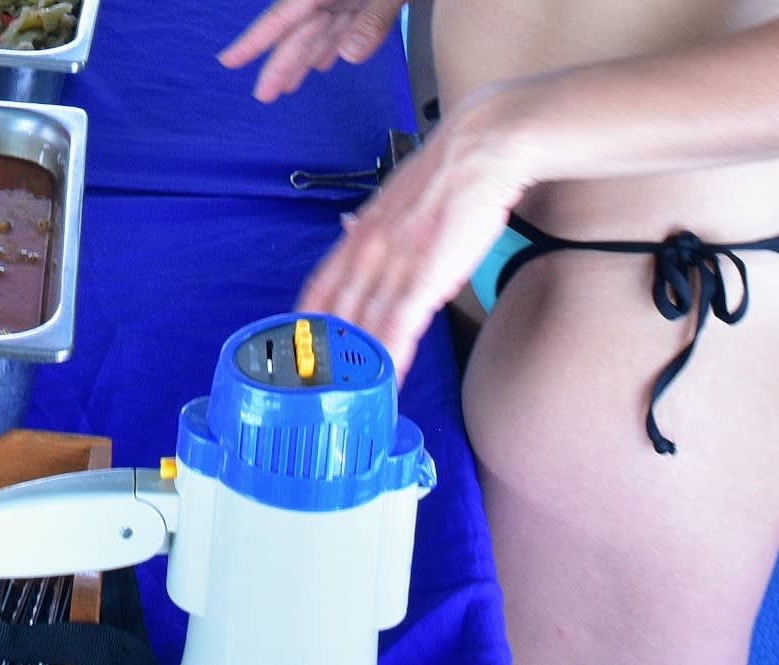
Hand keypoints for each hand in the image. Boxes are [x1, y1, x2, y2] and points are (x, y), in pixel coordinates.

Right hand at [217, 0, 403, 102]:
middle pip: (302, 29)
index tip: (229, 59)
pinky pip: (347, 24)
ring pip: (323, 30)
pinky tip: (327, 62)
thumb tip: (347, 56)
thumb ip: (374, 18)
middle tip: (265, 95)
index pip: (285, 16)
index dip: (256, 40)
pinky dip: (336, 43)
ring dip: (307, 58)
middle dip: (283, 62)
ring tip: (290, 87)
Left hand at [297, 107, 534, 379]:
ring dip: (354, 368)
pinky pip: (400, 324)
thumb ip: (373, 224)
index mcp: (360, 234)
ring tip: (347, 402)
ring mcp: (395, 262)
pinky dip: (390, 357)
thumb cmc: (448, 176)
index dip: (304, 325)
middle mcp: (368, 249)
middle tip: (313, 391)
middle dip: (322, 357)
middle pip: (335, 315)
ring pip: (364, 325)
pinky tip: (386, 383)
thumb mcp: (396, 199)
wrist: (482, 148)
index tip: (296, 352)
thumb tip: (349, 229)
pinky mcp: (427, 273)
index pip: (319, 288)